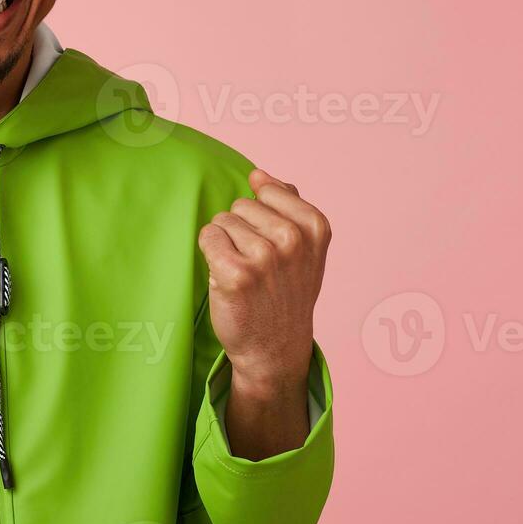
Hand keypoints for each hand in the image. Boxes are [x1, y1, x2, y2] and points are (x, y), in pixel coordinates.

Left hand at [197, 169, 329, 456]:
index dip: (261, 216)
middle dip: (242, 231)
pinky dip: (210, 254)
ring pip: (222, 221)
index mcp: (315, 227)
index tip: (274, 245)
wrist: (275, 348)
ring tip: (244, 274)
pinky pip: (208, 236)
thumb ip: (289, 206)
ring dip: (226, 245)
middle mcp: (293, 239)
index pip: (267, 189)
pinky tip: (226, 277)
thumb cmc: (285, 293)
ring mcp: (265, 257)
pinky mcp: (236, 274)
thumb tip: (262, 175)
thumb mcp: (305, 249)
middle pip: (241, 204)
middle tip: (257, 266)